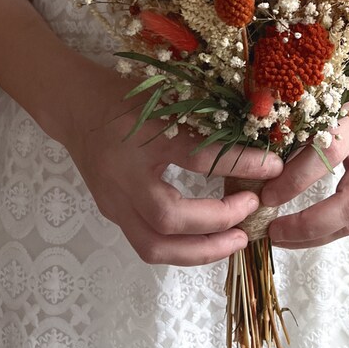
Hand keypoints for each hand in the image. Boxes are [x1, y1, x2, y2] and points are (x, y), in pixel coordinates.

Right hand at [57, 59, 282, 265]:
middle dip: (217, 226)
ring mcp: (114, 202)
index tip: (274, 167)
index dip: (241, 165)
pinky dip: (182, 249)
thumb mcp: (166, 97)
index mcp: (143, 139)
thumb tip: (254, 141)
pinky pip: (148, 244)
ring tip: (235, 241)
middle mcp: (124, 178)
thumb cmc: (125, 96)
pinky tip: (208, 239)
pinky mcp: (113, 214)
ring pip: (154, 247)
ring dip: (200, 251)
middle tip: (251, 214)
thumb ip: (204, 120)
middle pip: (170, 221)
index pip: (200, 158)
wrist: (74, 108)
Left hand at [260, 97, 348, 247]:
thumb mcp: (310, 106)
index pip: (330, 153)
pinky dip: (324, 231)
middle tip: (275, 231)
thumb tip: (254, 173)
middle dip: (311, 223)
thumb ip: (289, 133)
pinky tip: (299, 233)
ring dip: (316, 235)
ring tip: (282, 237)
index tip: (266, 196)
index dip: (297, 178)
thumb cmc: (332, 102)